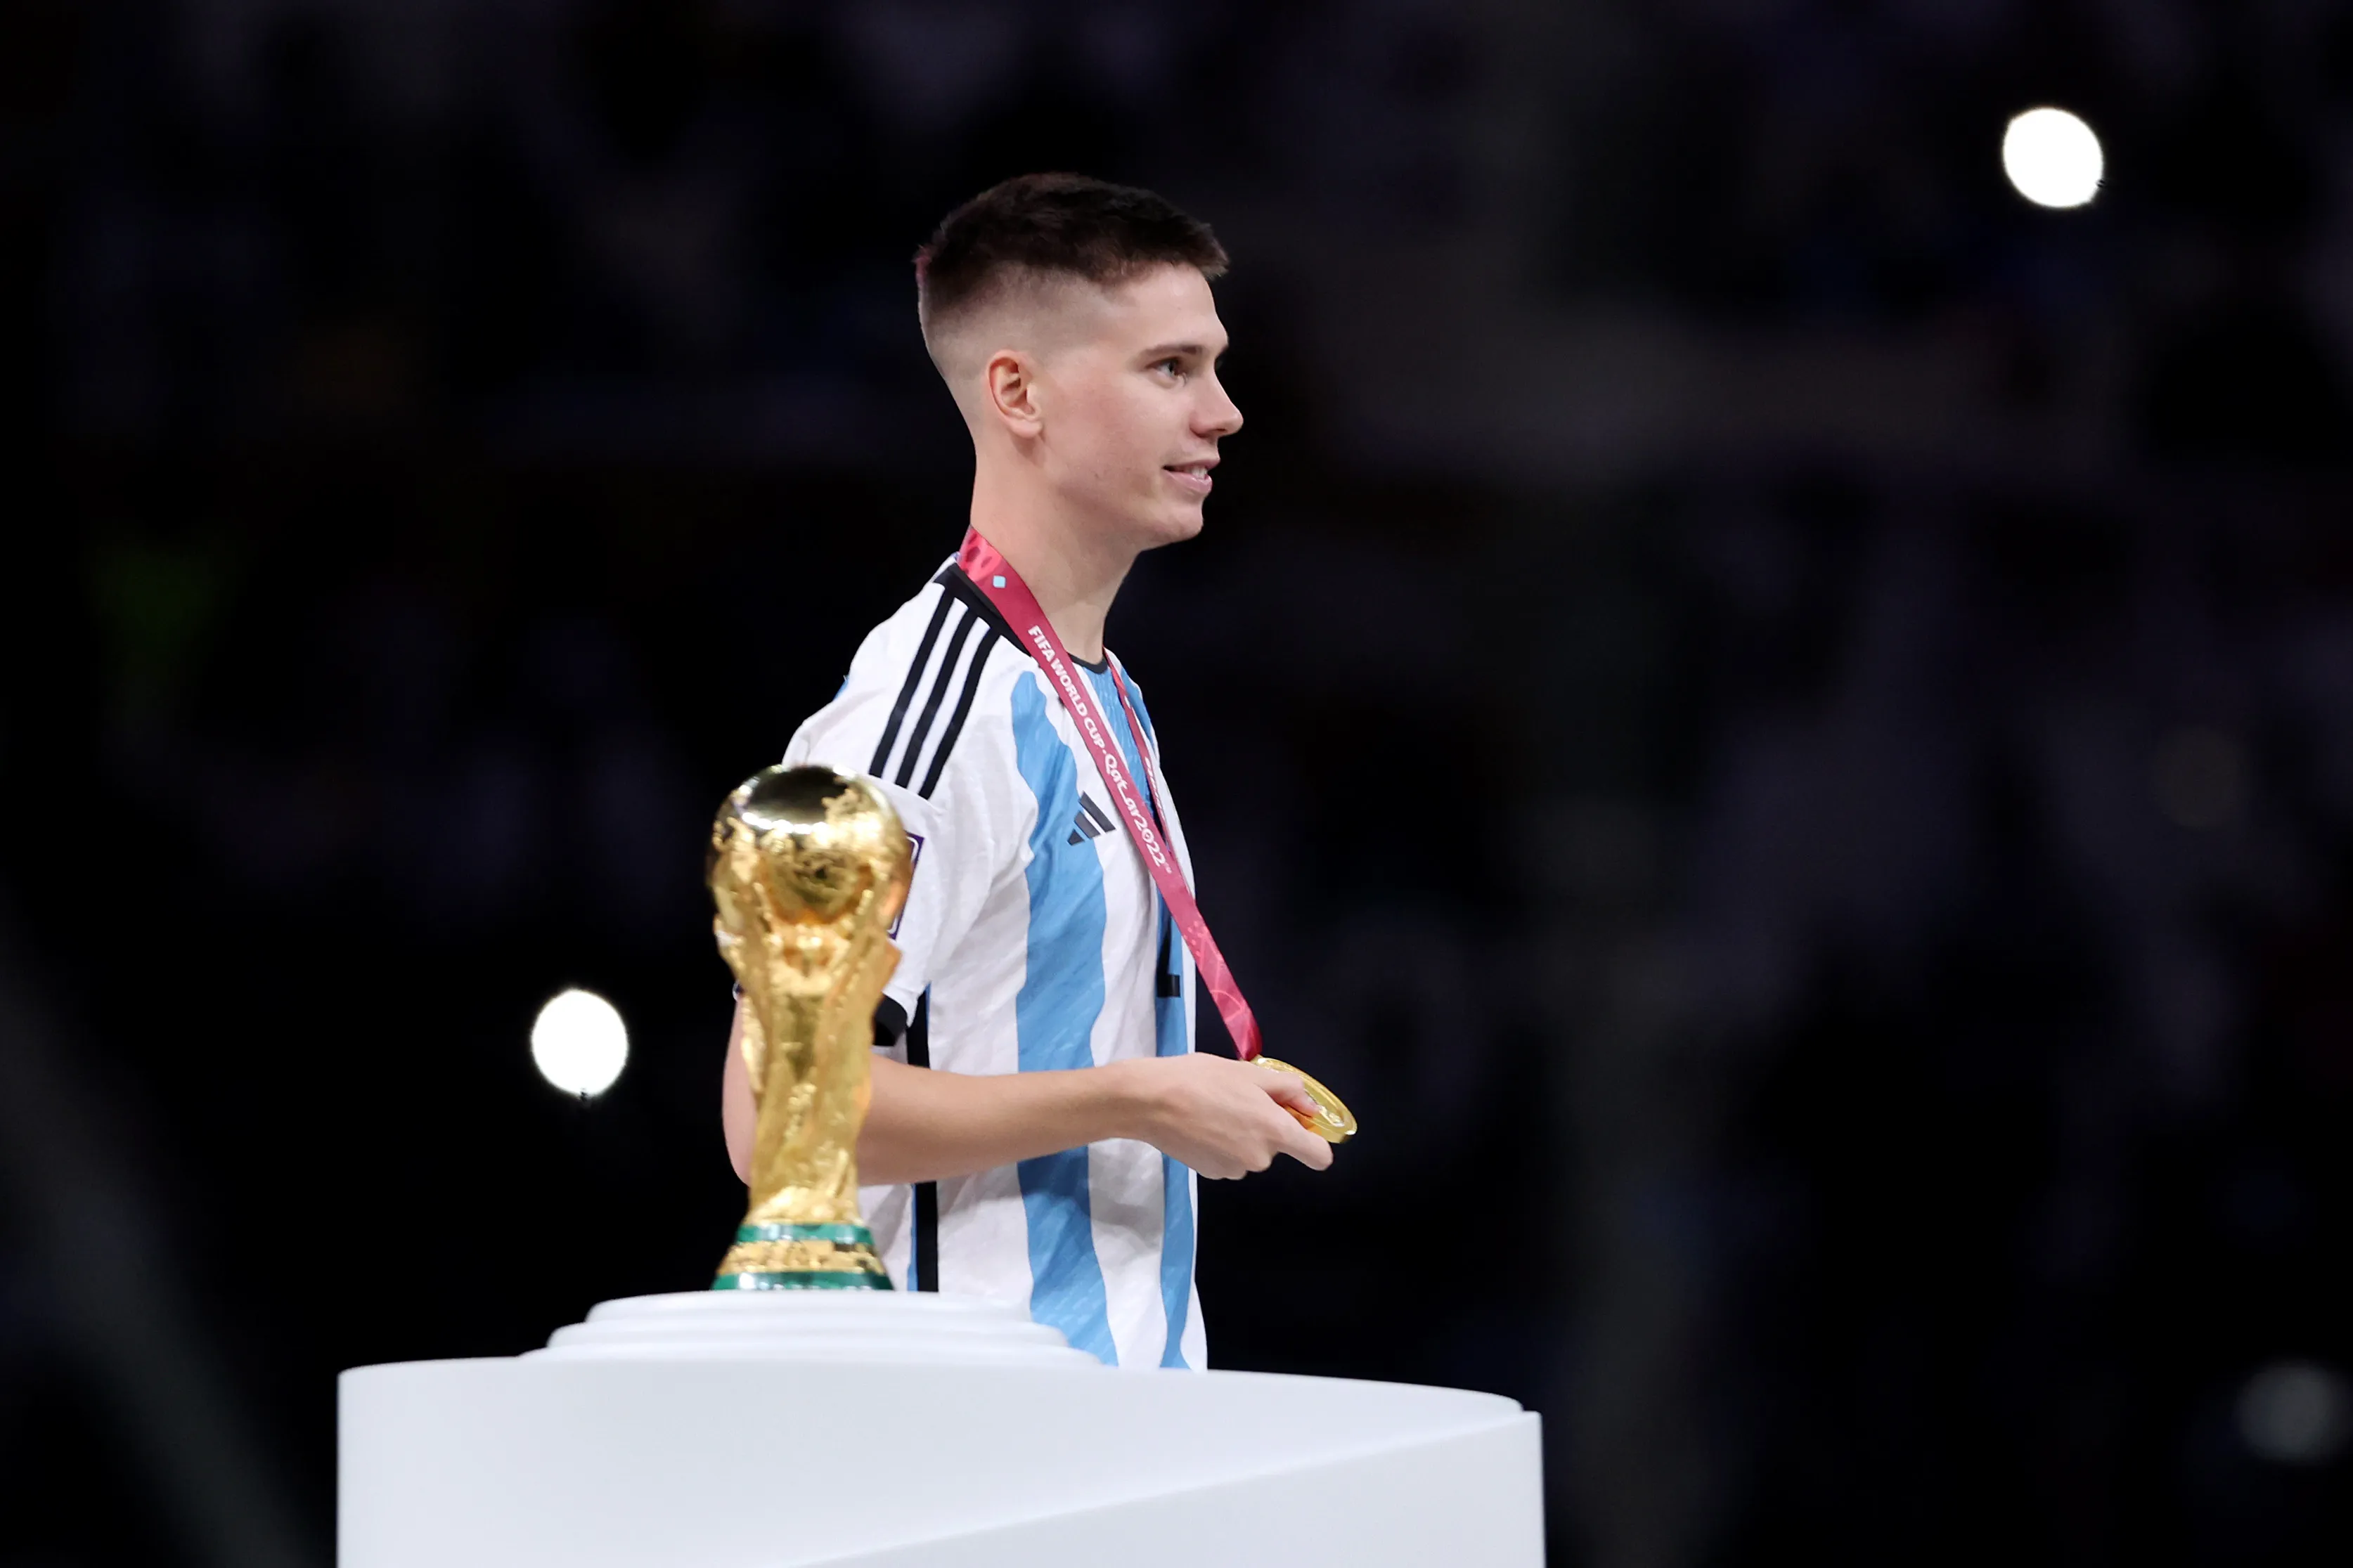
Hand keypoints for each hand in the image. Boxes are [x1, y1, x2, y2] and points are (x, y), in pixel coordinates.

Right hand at [1119, 1055, 1336, 1178]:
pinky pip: (1229, 1158)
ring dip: (1241, 1134)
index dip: (1315, 1140)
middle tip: (1239, 1098)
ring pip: (1251, 1151)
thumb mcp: (1250, 1072)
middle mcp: (1260, 1158)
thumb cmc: (1202, 1079)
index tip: (1300, 1123)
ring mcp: (1234, 1169)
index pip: (1318, 1155)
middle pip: (1277, 1146)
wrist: (1150, 1101)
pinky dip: (1221, 1144)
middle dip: (1265, 1125)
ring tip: (1214, 1108)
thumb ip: (1288, 1090)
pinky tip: (1201, 1124)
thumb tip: (1309, 1107)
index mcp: (1275, 1132)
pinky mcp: (1211, 1173)